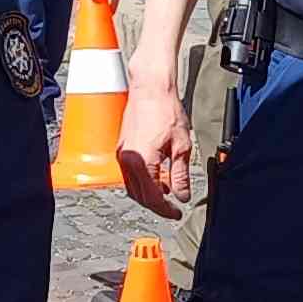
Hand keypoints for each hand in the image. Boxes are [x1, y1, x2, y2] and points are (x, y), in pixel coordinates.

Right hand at [117, 71, 192, 218]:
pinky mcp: (121, 148)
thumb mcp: (181, 146)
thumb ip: (180, 175)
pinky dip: (142, 181)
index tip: (177, 213)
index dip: (166, 209)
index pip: (152, 197)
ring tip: (167, 191)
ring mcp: (121, 154)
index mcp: (142, 161)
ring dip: (148, 194)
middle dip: (156, 205)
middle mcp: (127, 160)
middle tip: (173, 208)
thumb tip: (181, 195)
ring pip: (132, 186)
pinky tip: (156, 177)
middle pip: (139, 196)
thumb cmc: (166, 110)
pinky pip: (129, 174)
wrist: (151, 88)